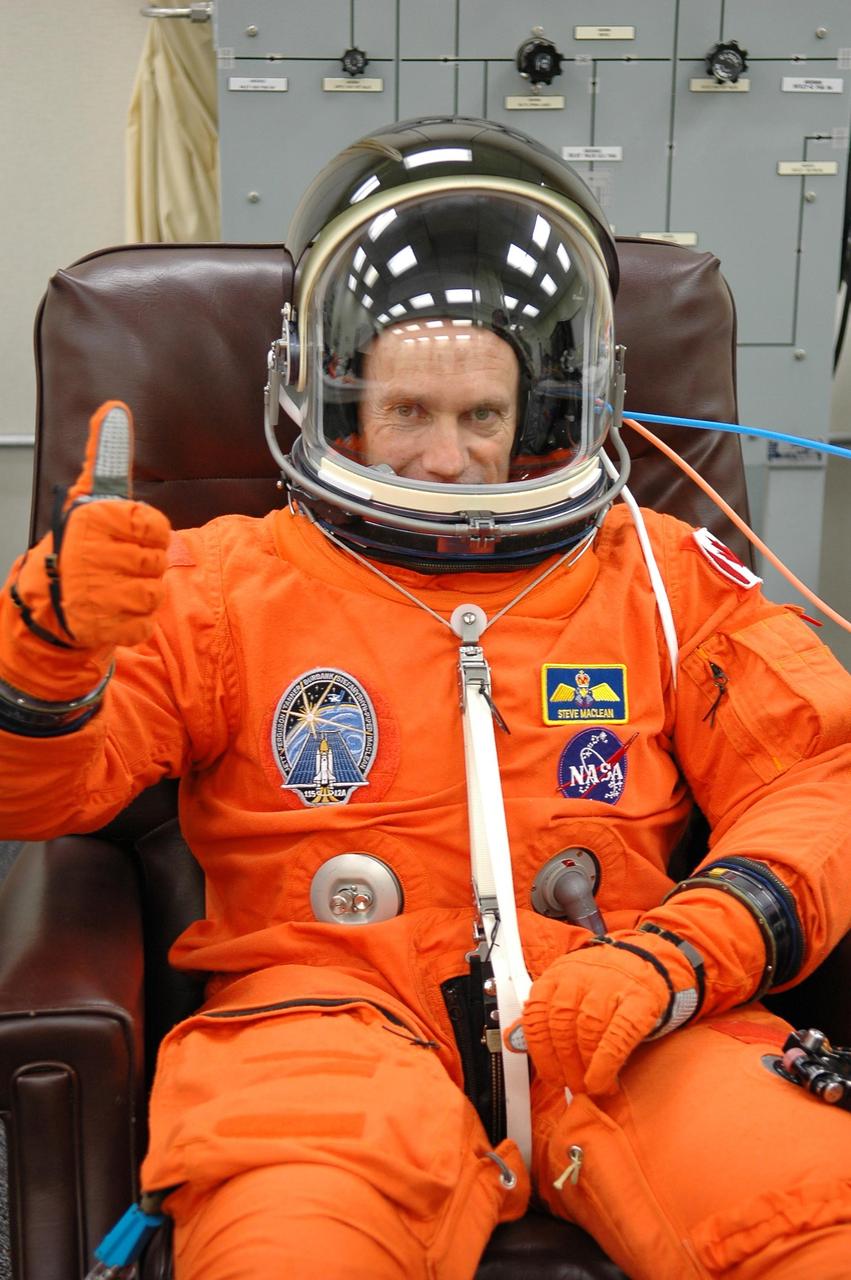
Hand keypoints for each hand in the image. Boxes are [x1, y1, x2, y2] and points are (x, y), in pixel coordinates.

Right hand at [1, 401, 170, 696]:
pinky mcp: (99, 625)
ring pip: (154, 594)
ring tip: (113, 588)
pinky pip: (143, 625)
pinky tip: (111, 611)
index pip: (157, 527)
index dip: (148, 536)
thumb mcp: (91, 496)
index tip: (128, 538)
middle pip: (158, 562)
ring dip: (140, 595)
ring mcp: (95, 591)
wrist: (46, 600)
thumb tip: (114, 408)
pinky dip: (133, 623)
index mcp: (96, 518)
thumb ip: (108, 455)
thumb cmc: (75, 545)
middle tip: (116, 565)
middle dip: (143, 566)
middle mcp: (93, 553)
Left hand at [516, 929, 700, 1095]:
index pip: (537, 1015)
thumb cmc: (604, 981)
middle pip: (561, 1025)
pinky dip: (607, 1062)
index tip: (550, 1077)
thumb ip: (541, 1015)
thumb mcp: (567, 988)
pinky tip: (604, 1080)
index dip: (541, 1053)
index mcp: (557, 975)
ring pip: (587, 1030)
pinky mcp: (638, 998)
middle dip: (564, 1063)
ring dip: (586, 1067)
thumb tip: (512, 1041)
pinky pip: (618, 1033)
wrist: (648, 959)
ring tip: (590, 1086)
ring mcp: (610, 985)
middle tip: (572, 1086)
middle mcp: (580, 976)